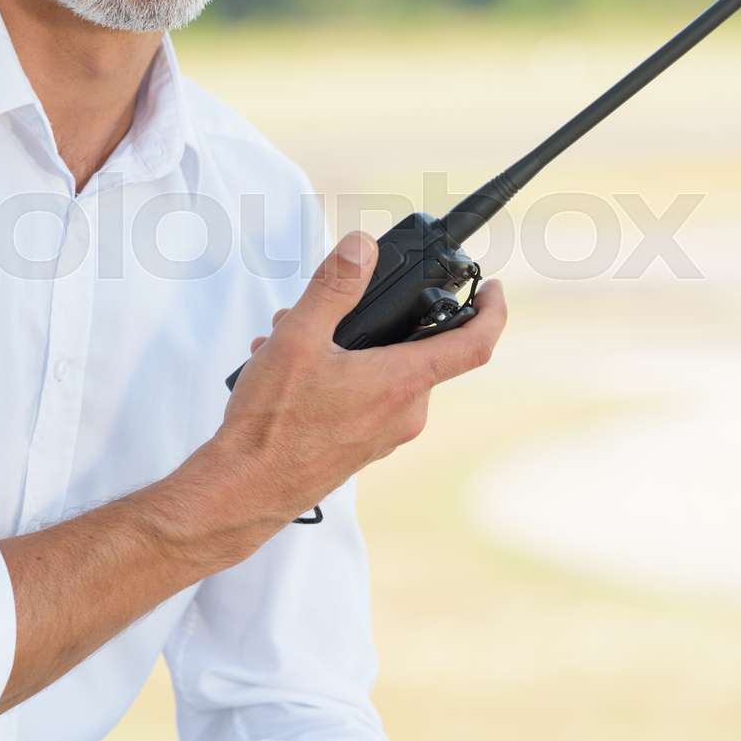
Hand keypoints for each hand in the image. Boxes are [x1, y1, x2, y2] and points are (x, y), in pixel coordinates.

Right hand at [218, 229, 506, 531]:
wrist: (245, 492)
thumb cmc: (273, 425)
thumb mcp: (298, 339)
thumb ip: (334, 287)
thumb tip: (361, 248)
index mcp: (402, 383)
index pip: (474, 344)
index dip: (493, 311)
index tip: (495, 290)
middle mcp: (404, 413)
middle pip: (412, 348)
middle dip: (371, 318)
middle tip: (324, 304)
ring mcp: (384, 434)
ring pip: (380, 371)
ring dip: (342, 345)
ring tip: (287, 336)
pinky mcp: (361, 447)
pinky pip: (363, 397)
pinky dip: (336, 374)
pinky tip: (288, 370)